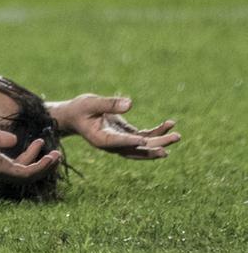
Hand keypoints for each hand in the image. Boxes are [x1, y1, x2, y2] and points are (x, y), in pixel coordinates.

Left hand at [0, 124, 62, 180]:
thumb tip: (15, 140)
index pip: (17, 165)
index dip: (30, 155)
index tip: (39, 142)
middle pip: (26, 172)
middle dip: (42, 164)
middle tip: (56, 153)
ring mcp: (1, 172)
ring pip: (30, 176)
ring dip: (45, 167)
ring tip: (57, 156)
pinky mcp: (3, 170)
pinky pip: (28, 173)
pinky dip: (41, 167)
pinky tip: (50, 158)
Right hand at [49, 95, 179, 159]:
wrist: (74, 117)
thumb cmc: (79, 109)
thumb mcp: (90, 103)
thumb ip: (108, 104)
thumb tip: (130, 104)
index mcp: (100, 139)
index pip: (117, 142)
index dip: (130, 142)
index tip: (144, 140)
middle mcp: (112, 145)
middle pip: (136, 150)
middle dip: (156, 145)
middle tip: (174, 138)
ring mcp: (120, 142)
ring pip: (142, 147)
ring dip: (160, 142)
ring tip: (177, 135)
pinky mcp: (126, 136)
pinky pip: (144, 138)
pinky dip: (156, 133)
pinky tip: (169, 124)